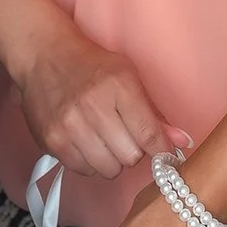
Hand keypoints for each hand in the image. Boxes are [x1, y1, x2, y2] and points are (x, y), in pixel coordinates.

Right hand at [18, 28, 179, 178]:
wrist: (44, 55)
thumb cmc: (92, 65)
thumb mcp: (128, 77)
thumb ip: (155, 113)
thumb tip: (182, 142)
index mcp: (119, 87)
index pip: (149, 135)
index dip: (161, 150)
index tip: (164, 153)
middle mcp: (94, 108)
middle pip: (130, 157)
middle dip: (134, 152)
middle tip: (127, 138)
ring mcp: (70, 126)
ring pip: (108, 169)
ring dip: (112, 160)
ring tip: (106, 140)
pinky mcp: (52, 141)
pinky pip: (83, 170)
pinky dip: (90, 162)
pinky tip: (87, 143)